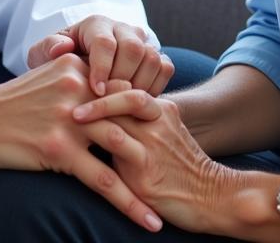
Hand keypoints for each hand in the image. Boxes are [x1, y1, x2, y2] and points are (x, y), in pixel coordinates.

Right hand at [0, 54, 163, 232]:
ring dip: (149, 178)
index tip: (166, 126)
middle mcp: (80, 90)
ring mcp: (72, 120)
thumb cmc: (13, 101)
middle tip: (179, 165)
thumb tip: (104, 85)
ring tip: (170, 201)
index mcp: (78, 70)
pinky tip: (147, 219)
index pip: (122, 88)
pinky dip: (129, 202)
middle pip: (130, 116)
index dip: (146, 109)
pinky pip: (103, 180)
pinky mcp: (61, 149)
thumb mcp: (48, 76)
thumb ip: (78, 77)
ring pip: (123, 148)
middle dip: (156, 142)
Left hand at [26, 15, 174, 96]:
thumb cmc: (58, 65)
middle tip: (109, 102)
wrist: (77, 72)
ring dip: (139, 85)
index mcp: (95, 24)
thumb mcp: (43, 57)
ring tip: (121, 107)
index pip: (105, 41)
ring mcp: (141, 41)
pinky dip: (154, 87)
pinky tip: (135, 104)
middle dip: (122, 78)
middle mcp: (121, 28)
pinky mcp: (155, 56)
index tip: (96, 91)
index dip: (102, 67)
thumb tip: (62, 49)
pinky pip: (165, 68)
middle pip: (133, 47)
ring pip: (152, 57)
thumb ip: (46, 50)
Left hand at [72, 86, 255, 236]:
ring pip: (114, 119)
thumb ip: (143, 122)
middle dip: (90, 91)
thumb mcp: (167, 136)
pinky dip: (93, 146)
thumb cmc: (183, 169)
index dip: (102, 80)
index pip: (125, 84)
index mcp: (161, 109)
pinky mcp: (145, 170)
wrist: (214, 198)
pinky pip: (115, 150)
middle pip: (119, 94)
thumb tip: (110, 112)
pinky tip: (75, 148)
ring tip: (68, 117)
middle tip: (66, 92)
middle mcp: (156, 120)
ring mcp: (151, 144)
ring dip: (88, 117)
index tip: (78, 80)